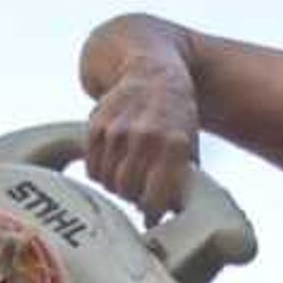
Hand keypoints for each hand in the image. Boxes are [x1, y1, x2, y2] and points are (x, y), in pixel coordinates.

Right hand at [83, 51, 199, 220]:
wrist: (151, 69)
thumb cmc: (176, 111)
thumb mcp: (190, 140)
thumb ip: (184, 176)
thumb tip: (174, 213)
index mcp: (173, 142)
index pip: (155, 197)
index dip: (152, 211)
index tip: (153, 214)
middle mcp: (145, 135)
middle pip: (128, 192)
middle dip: (134, 198)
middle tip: (140, 193)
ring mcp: (118, 130)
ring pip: (108, 182)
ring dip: (117, 186)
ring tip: (127, 176)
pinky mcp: (96, 126)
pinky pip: (92, 169)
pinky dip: (101, 173)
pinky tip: (113, 164)